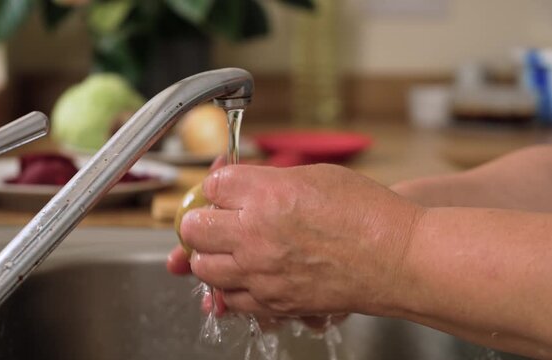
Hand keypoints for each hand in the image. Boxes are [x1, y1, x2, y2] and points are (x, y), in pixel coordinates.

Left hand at [180, 164, 424, 316]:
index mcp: (266, 193)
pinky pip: (231, 299)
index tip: (225, 189)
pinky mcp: (273, 301)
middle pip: (194, 227)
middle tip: (214, 219)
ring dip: (209, 255)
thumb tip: (238, 182)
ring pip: (203, 267)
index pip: (213, 185)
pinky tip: (246, 275)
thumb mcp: (314, 176)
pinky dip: (231, 287)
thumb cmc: (366, 212)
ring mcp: (261, 272)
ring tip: (226, 249)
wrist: (398, 258)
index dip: (217, 185)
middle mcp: (255, 233)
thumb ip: (268, 179)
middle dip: (201, 220)